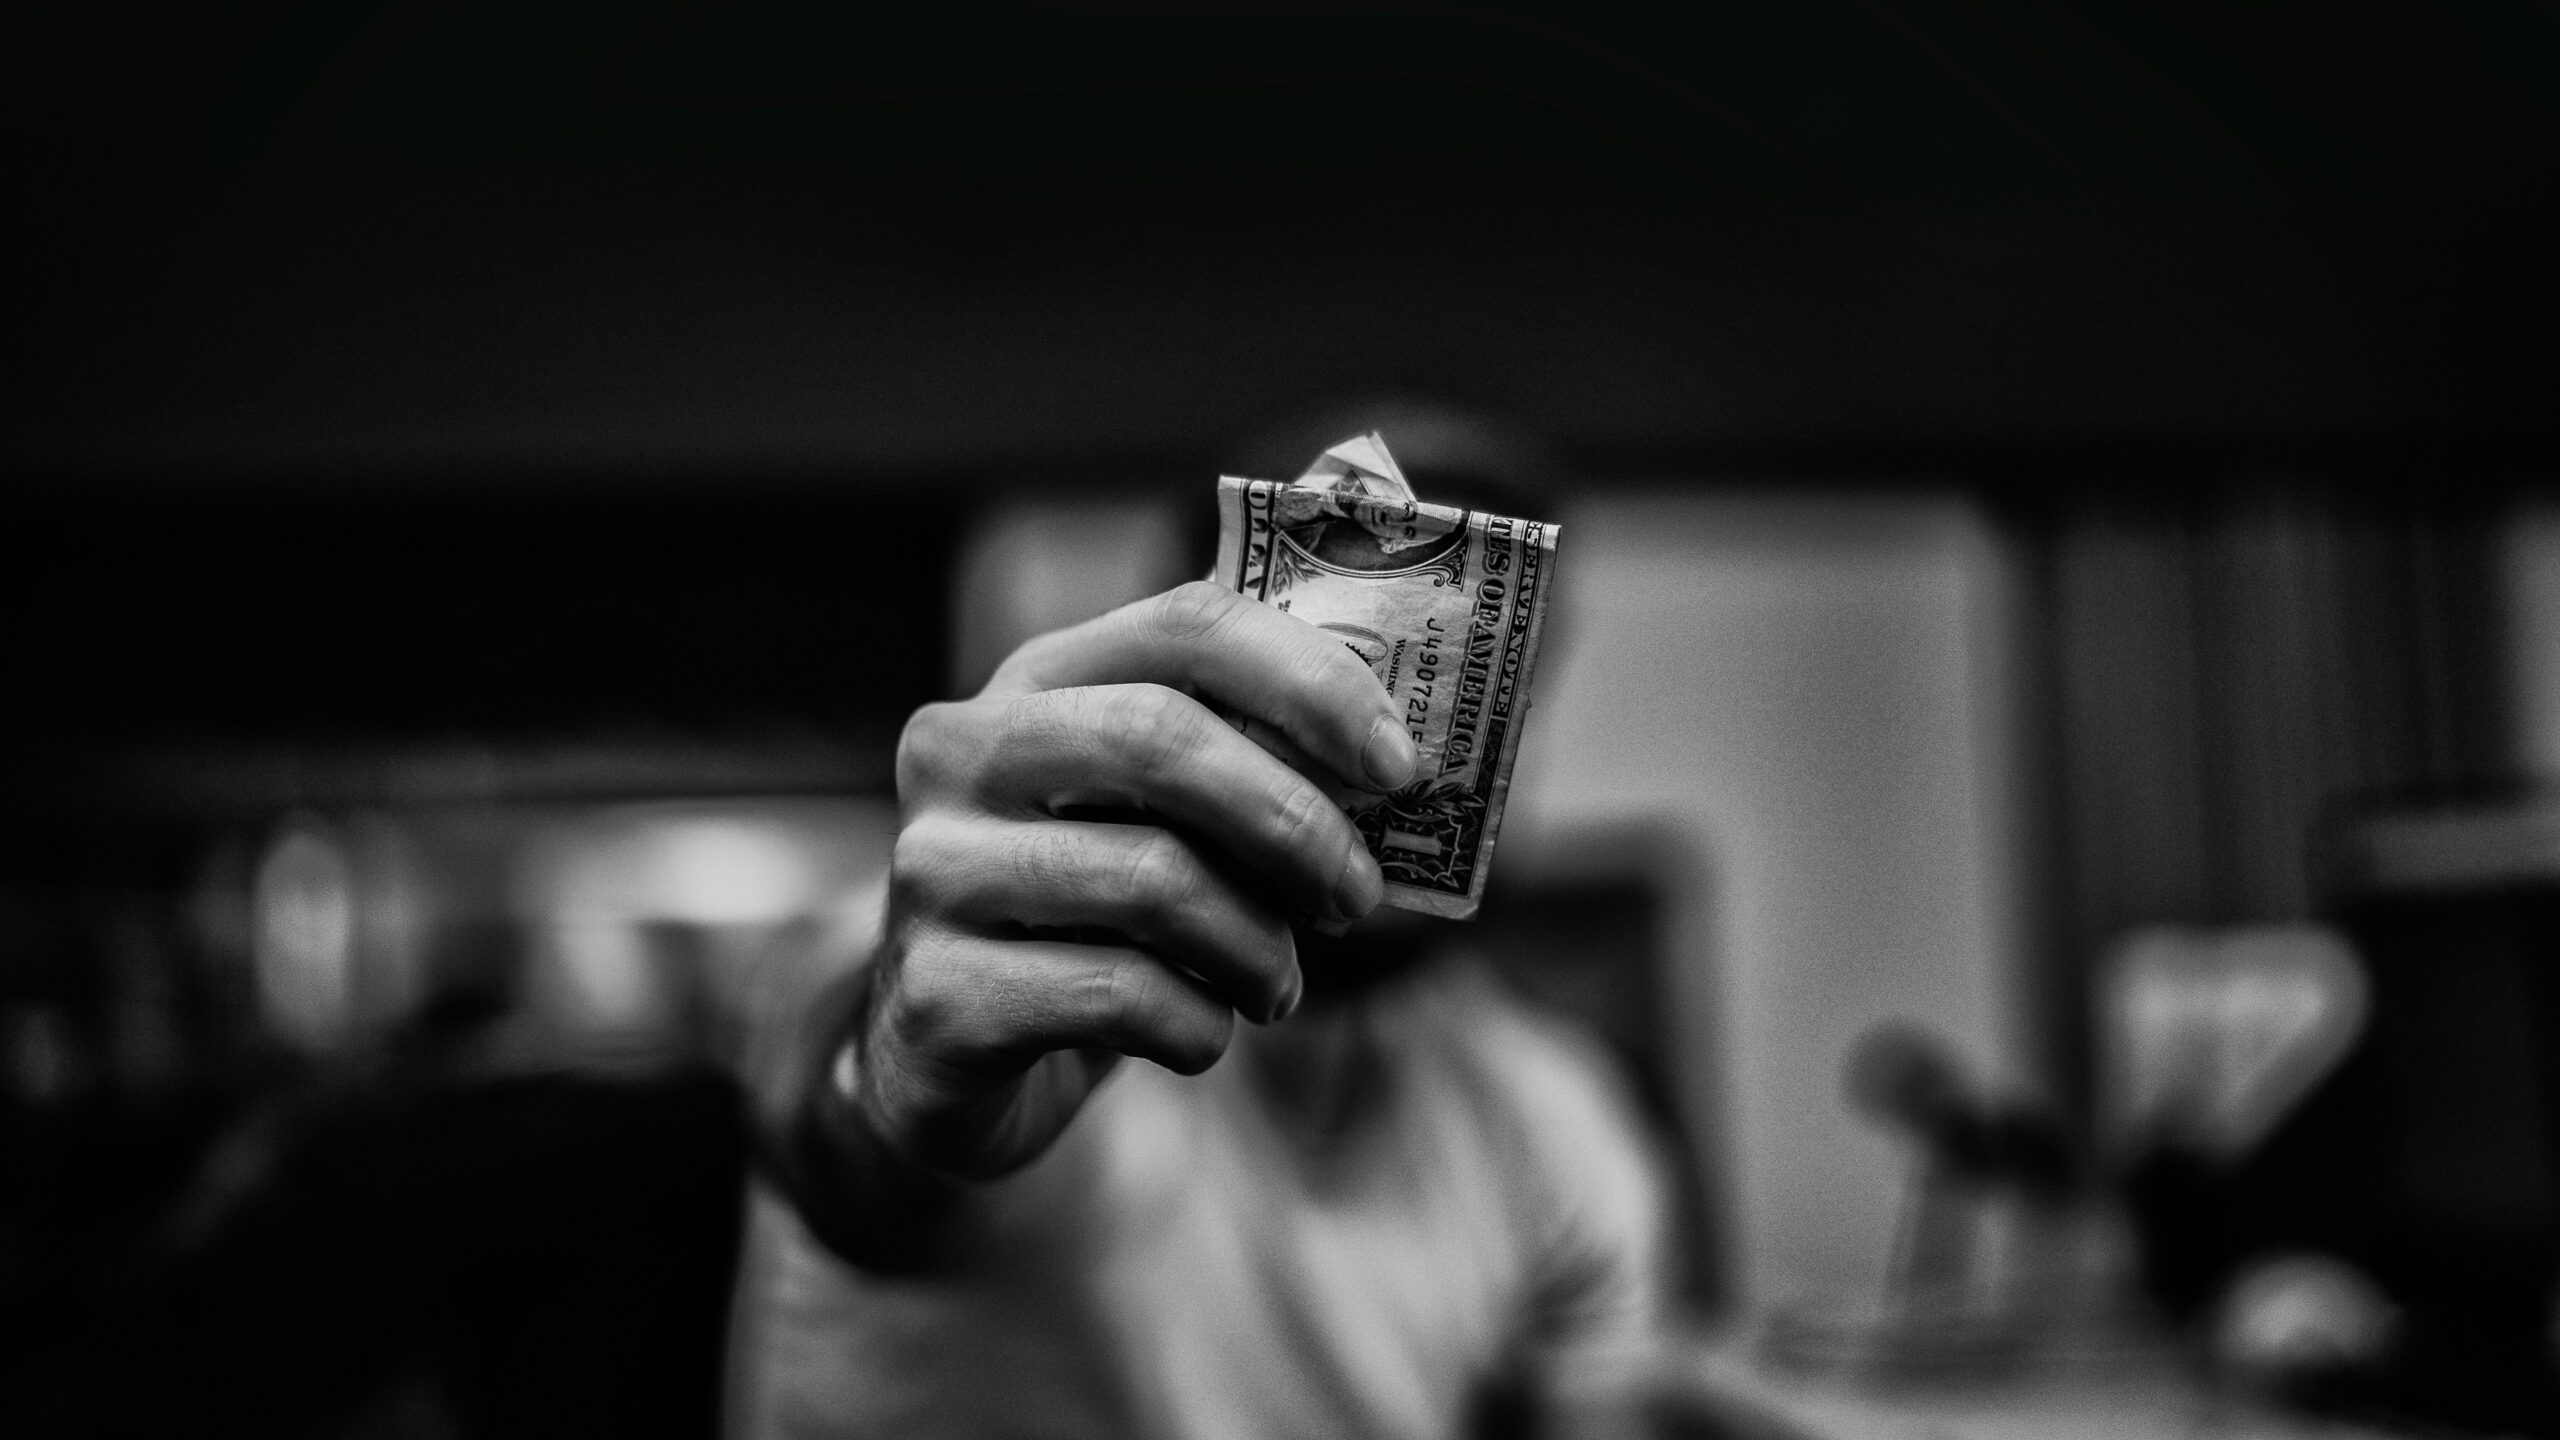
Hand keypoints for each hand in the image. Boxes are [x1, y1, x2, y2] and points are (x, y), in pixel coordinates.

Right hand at [842, 581, 1418, 1183]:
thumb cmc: (1089, 912)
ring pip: (1154, 882)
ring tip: (1275, 984)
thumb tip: (1401, 762)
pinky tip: (1202, 1033)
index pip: (1185, 624)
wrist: (943, 1051)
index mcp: (1032, 678)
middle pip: (1161, 739)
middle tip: (1355, 896)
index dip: (1311, 683)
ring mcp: (931, 871)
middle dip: (1294, 823)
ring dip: (1258, 948)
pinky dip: (1201, 1028)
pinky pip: (1122, 997)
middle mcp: (961, 752)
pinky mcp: (939, 995)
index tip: (1400, 767)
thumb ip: (1246, 764)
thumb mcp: (1152, 818)